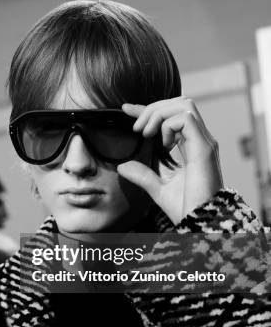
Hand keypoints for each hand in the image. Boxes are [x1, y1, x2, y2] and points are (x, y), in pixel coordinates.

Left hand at [118, 97, 222, 224]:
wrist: (200, 223)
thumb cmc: (186, 208)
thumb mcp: (157, 189)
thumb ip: (142, 175)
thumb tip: (122, 166)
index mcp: (191, 146)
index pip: (171, 116)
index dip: (148, 109)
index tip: (126, 109)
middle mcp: (200, 140)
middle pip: (180, 103)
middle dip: (153, 108)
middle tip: (136, 128)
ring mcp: (204, 142)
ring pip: (184, 105)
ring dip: (159, 113)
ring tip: (146, 133)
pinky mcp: (205, 148)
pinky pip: (186, 119)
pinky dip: (168, 125)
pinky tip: (161, 143)